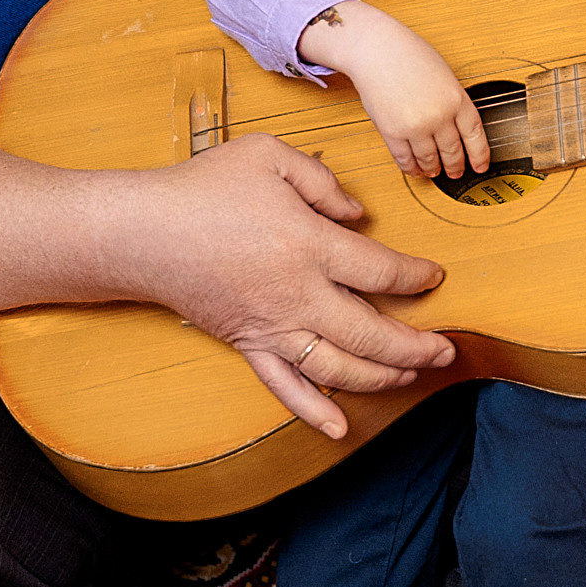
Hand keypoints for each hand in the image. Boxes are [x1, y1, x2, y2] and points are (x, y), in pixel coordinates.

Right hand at [0, 129, 454, 442]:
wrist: (141, 232)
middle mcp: (298, 295)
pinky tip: (342, 429)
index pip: (381, 272)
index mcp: (309, 244)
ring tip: (411, 375)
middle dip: (417, 346)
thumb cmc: (204, 187)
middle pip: (374, 334)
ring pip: (341, 368)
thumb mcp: (269, 156)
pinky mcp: (248, 345)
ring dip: (383, 378)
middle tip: (444, 349)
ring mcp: (273, 327)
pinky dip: (316, 412)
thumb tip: (359, 215)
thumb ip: (323, 182)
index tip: (434, 277)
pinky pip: (287, 388)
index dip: (416, 277)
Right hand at [300, 0, 488, 180]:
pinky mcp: (392, 132)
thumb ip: (453, 101)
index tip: (480, 166)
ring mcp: (416, 126)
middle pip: (453, 152)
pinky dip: (411, 168)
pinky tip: (414, 168)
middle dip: (455, 166)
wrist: (377, 49)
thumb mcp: (445, 75)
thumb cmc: (409, 55)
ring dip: (432, 170)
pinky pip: (405, 159)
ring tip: (433, 172)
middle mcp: (439, 115)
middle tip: (456, 172)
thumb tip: (456, 127)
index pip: (475, 136)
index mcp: (457, 99)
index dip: (479, 156)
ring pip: (429, 160)